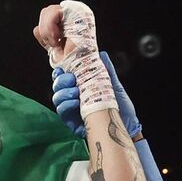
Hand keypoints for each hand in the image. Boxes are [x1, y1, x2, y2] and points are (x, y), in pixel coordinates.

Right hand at [34, 1, 115, 117]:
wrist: (124, 128)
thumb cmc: (119, 107)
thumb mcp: (113, 84)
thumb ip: (105, 69)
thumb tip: (100, 53)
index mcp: (81, 82)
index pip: (66, 70)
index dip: (59, 62)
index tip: (59, 57)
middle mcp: (74, 93)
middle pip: (58, 81)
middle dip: (61, 78)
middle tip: (72, 79)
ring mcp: (71, 107)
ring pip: (57, 95)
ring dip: (64, 91)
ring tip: (76, 92)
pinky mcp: (71, 120)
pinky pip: (62, 110)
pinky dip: (67, 105)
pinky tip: (76, 103)